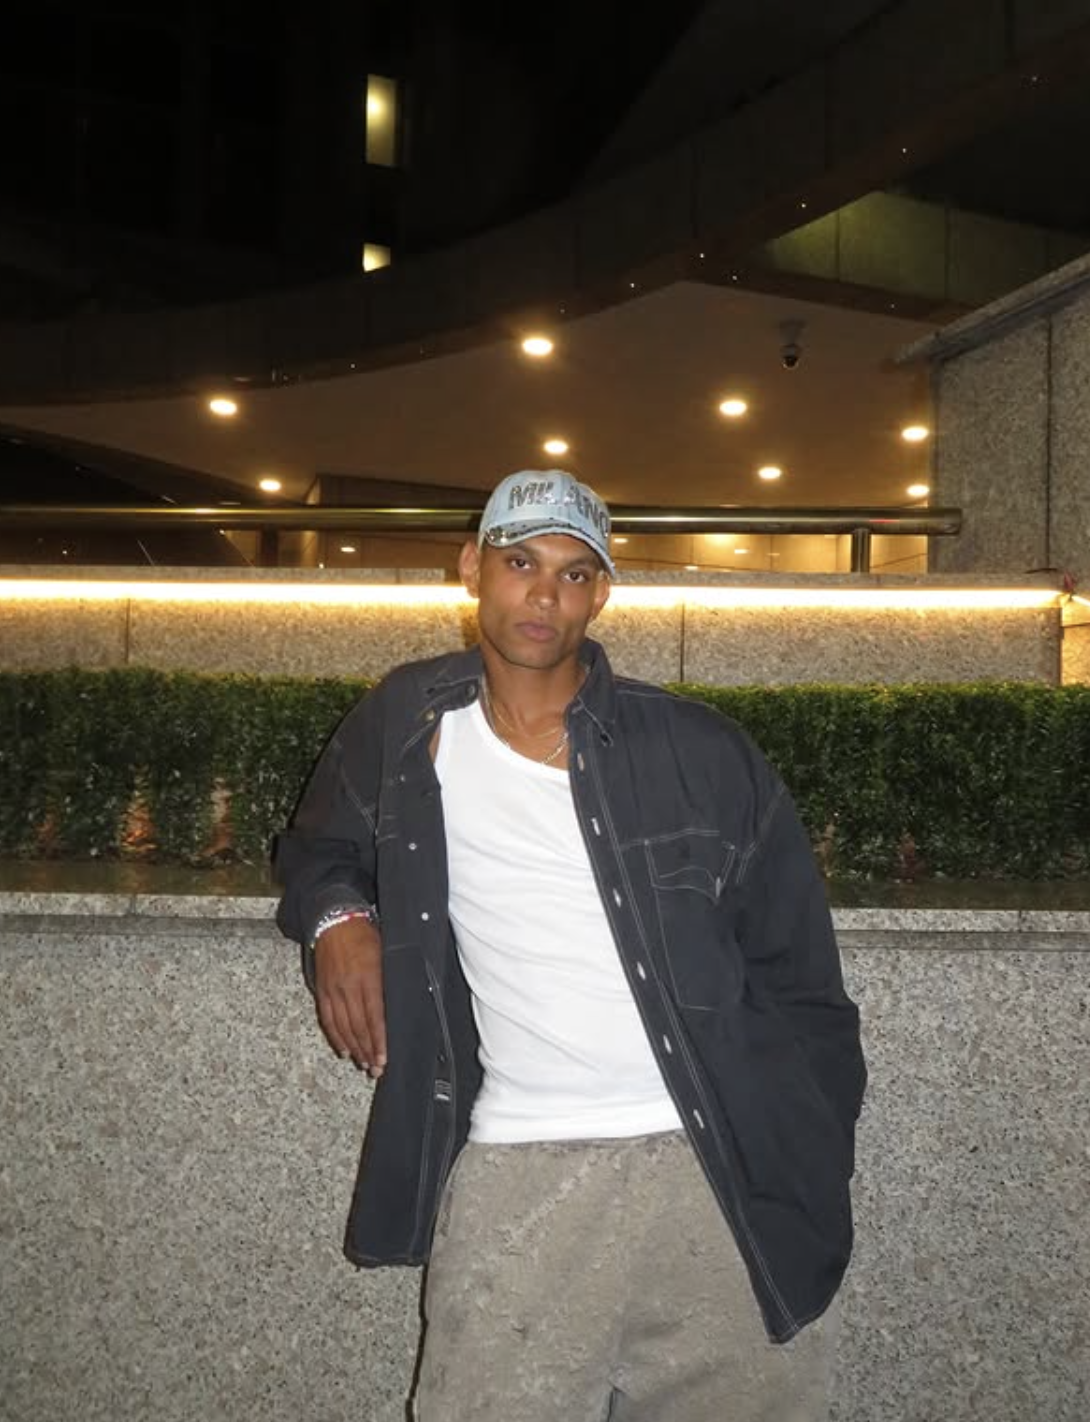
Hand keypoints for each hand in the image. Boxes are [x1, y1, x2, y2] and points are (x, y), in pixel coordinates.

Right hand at [313, 917, 386, 1076]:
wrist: (334, 920)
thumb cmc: (365, 934)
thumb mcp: (386, 952)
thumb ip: (391, 979)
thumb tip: (403, 1003)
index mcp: (369, 976)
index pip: (375, 1016)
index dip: (380, 1040)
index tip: (385, 1058)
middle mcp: (349, 986)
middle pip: (359, 1027)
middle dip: (369, 1051)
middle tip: (377, 1069)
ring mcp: (333, 990)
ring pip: (344, 1027)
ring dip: (354, 1048)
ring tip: (364, 1064)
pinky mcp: (322, 990)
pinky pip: (329, 1019)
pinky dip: (336, 1037)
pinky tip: (344, 1049)